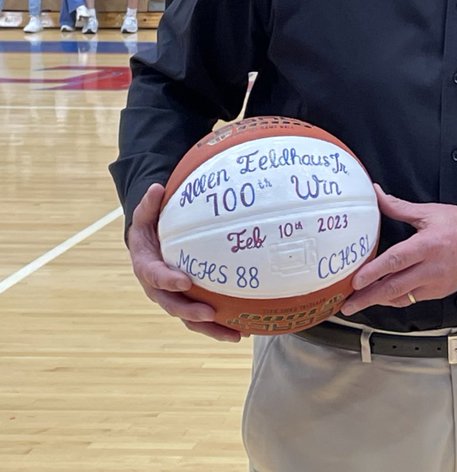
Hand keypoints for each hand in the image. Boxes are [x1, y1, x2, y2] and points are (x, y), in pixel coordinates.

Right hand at [128, 184, 241, 341]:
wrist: (148, 247)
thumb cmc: (151, 229)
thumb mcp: (145, 216)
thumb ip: (149, 204)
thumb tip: (157, 188)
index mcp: (147, 267)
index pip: (155, 276)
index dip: (168, 280)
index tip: (184, 281)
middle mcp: (159, 289)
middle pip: (173, 305)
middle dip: (191, 312)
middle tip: (211, 314)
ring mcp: (174, 298)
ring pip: (190, 319)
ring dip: (211, 328)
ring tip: (236, 335)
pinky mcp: (188, 303)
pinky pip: (203, 317)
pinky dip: (220, 325)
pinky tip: (245, 329)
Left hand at [340, 187, 456, 315]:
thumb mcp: (430, 212)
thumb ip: (399, 207)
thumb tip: (377, 194)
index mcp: (427, 245)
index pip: (395, 261)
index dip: (373, 273)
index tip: (355, 281)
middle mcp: (431, 268)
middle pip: (394, 287)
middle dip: (368, 298)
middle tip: (348, 305)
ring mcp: (436, 283)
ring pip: (402, 297)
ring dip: (380, 301)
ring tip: (360, 303)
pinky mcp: (440, 291)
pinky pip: (413, 298)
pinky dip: (397, 299)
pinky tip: (385, 297)